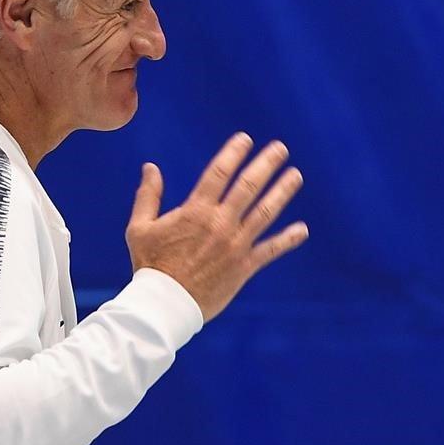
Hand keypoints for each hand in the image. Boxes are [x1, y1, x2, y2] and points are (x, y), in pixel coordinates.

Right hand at [125, 133, 308, 322]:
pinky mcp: (244, 267)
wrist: (164, 305)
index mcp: (195, 212)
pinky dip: (288, 239)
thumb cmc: (150, 266)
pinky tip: (303, 229)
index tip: (245, 139)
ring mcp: (235, 245)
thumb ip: (148, 196)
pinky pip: (270, 250)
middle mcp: (220, 224)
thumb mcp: (140, 228)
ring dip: (282, 192)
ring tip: (296, 175)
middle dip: (266, 165)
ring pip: (264, 213)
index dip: (233, 153)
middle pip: (248, 187)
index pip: (219, 173)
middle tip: (281, 148)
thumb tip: (150, 167)